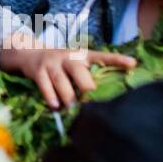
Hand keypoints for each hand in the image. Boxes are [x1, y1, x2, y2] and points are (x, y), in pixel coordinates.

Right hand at [0, 47, 136, 109]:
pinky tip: (56, 106)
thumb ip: (89, 74)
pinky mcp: (38, 72)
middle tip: (89, 99)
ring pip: (62, 82)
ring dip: (68, 97)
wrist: (29, 52)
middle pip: (79, 72)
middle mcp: (68, 57)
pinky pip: (45, 87)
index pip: (102, 56)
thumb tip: (104, 97)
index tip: (133, 64)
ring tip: (72, 109)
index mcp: (81, 55)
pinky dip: (51, 98)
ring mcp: (52, 63)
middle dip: (85, 88)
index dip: (117, 60)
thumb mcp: (74, 63)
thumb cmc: (60, 64)